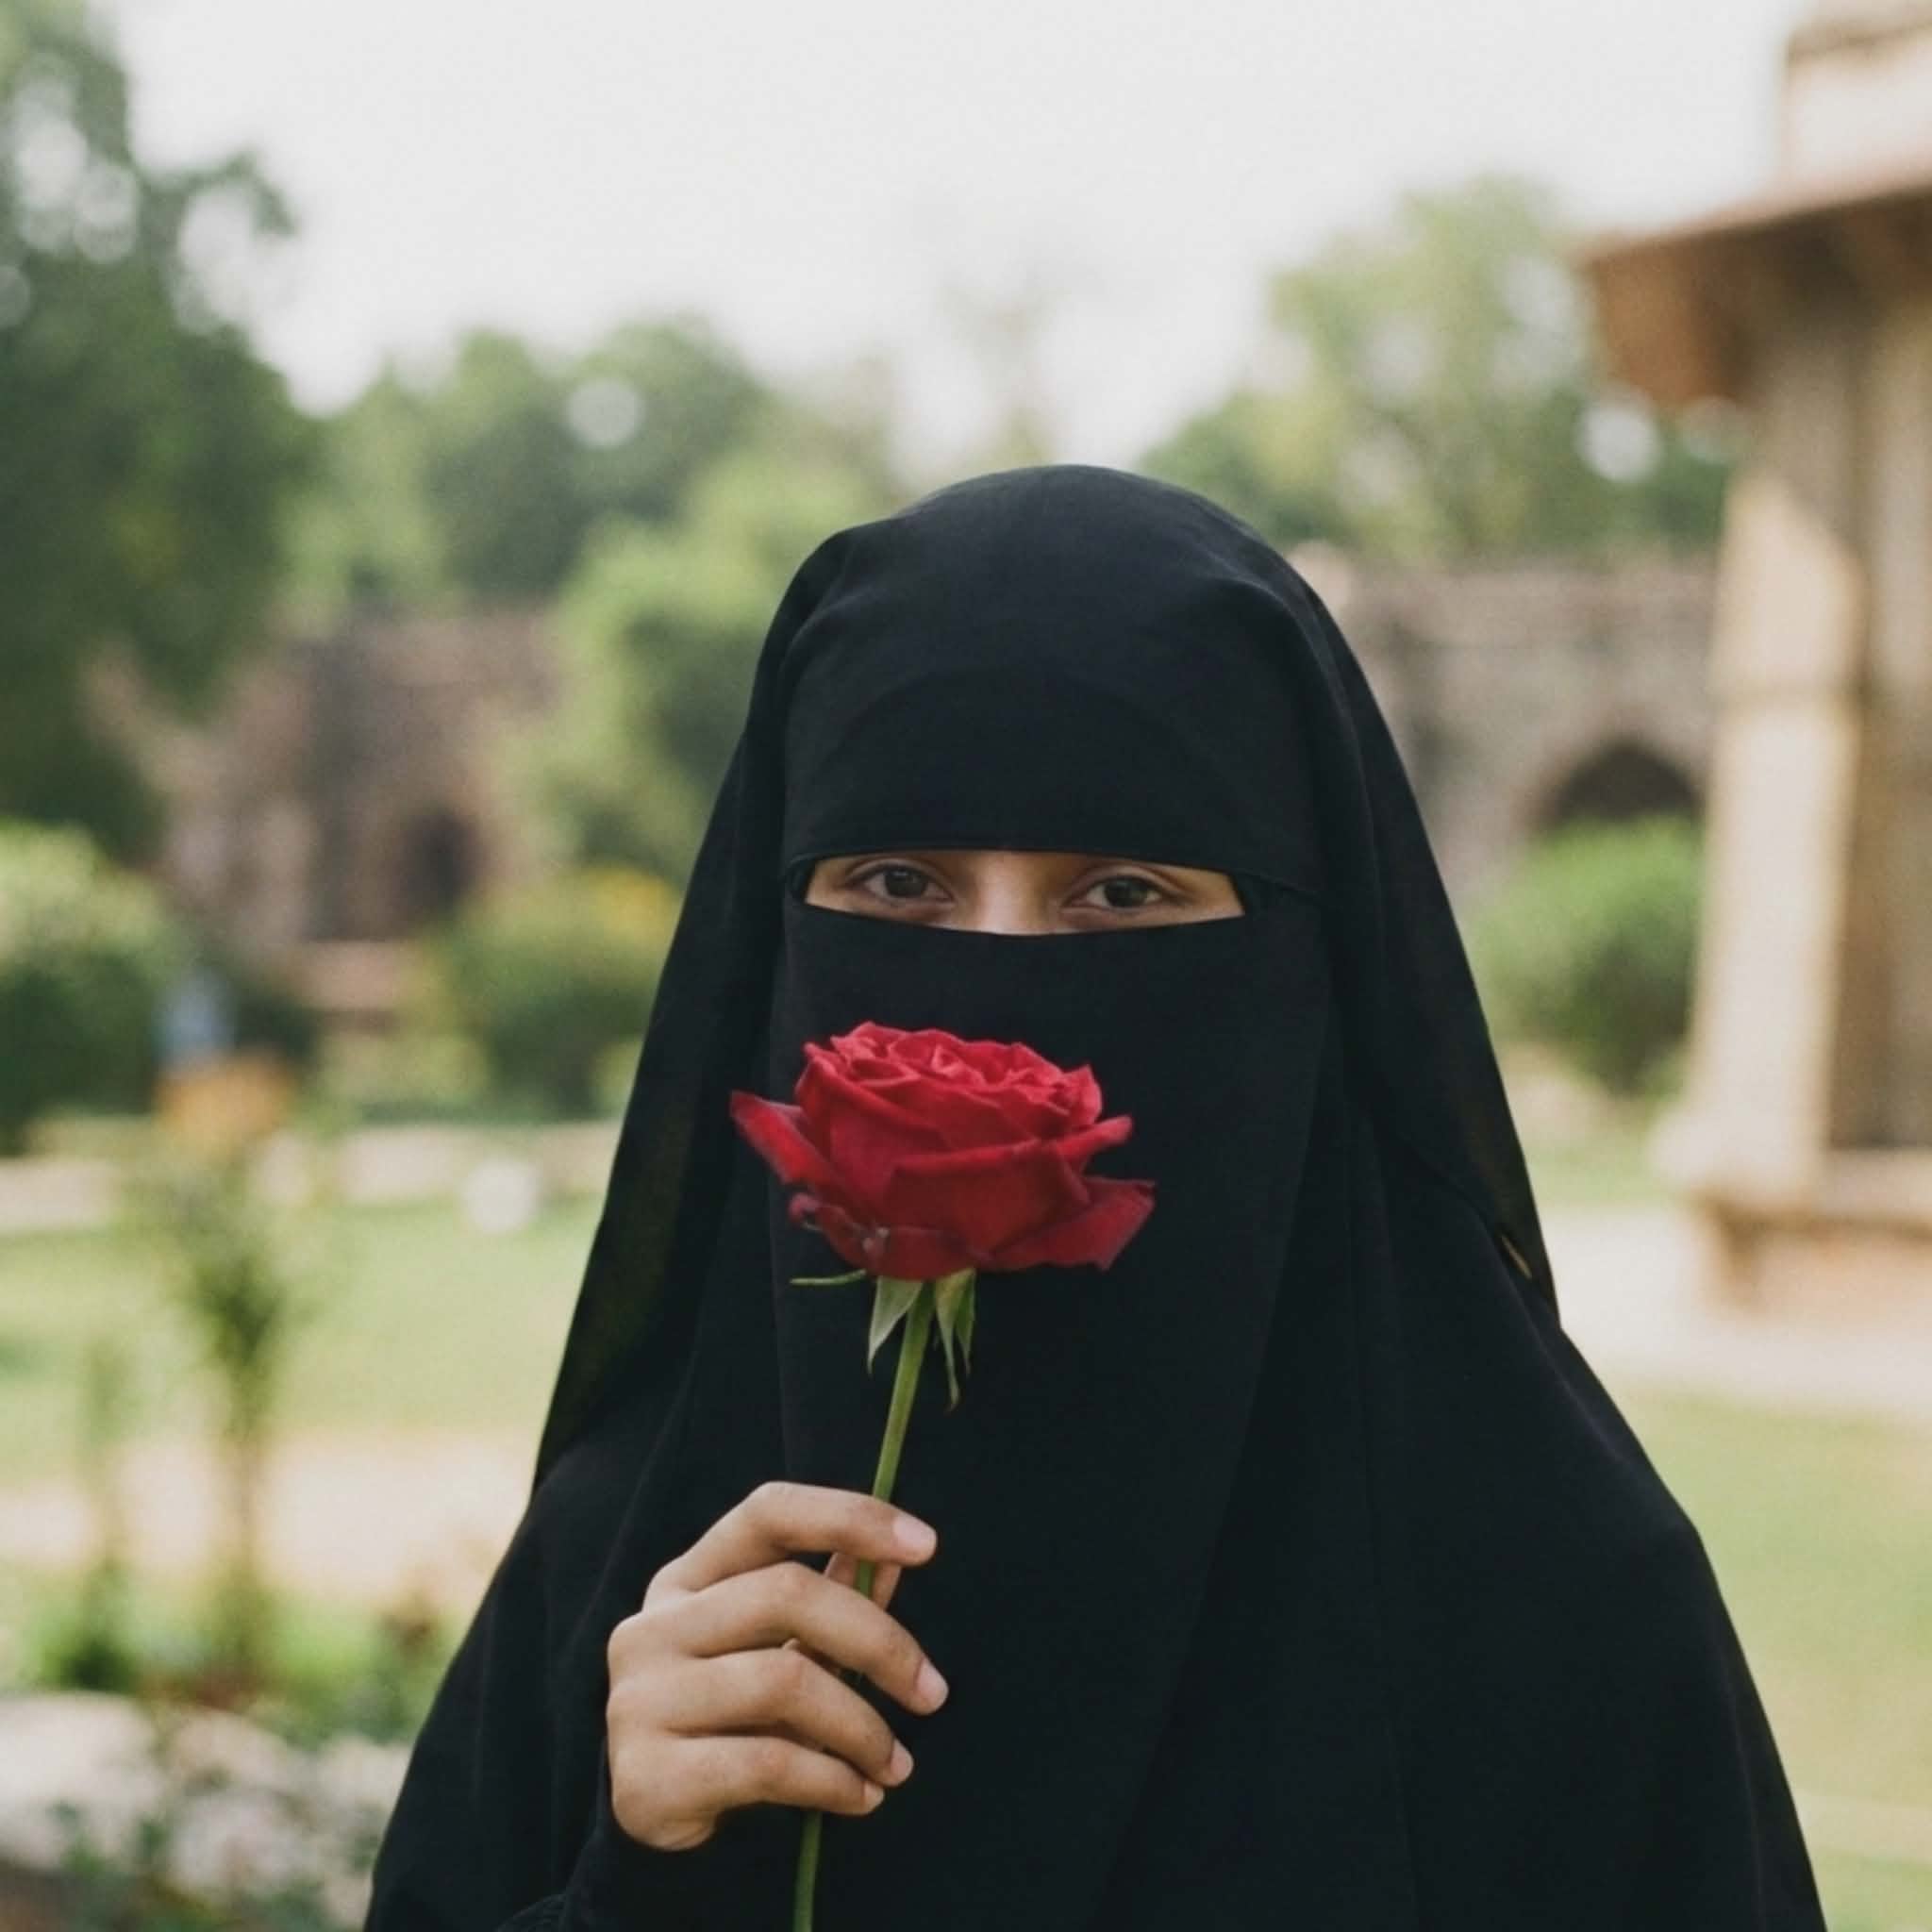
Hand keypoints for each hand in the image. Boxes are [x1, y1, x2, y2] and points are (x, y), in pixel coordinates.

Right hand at [605, 1479, 948, 1851]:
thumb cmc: (724, 1718)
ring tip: (895, 1763)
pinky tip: (861, 1796)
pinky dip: (833, 1780)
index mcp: (684, 1580)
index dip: (849, 1517)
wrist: (645, 1820)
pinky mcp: (648, 1777)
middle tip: (932, 1693)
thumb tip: (899, 1560)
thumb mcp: (772, 1652)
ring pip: (783, 1682)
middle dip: (879, 1642)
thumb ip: (830, 1603)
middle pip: (787, 1593)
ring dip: (862, 1727)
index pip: (768, 1513)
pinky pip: (768, 1763)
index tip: (926, 1545)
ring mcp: (641, 1700)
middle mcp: (652, 1627)